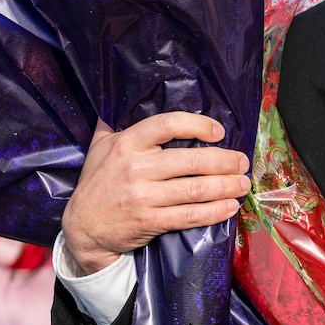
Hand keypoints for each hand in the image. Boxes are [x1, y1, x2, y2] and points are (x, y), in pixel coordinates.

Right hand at [60, 113, 250, 274]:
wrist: (81, 229)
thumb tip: (123, 96)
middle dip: (225, 161)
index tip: (219, 131)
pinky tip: (230, 207)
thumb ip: (114, 123)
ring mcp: (143, 197)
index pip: (168, 124)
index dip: (198, 125)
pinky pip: (189, 216)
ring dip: (227, 186)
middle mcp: (135, 168)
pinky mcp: (149, 221)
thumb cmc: (97, 183)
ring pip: (196, 190)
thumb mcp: (100, 148)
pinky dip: (215, 211)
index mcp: (127, 144)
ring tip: (243, 184)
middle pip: (192, 161)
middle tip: (242, 162)